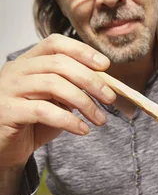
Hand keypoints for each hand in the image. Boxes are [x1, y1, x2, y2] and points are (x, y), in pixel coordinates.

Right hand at [0, 34, 116, 169]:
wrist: (5, 151)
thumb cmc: (32, 124)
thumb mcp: (56, 102)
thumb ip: (73, 89)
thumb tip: (105, 84)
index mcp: (27, 62)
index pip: (55, 44)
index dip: (82, 51)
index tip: (106, 66)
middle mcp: (16, 71)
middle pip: (59, 63)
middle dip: (90, 80)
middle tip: (110, 98)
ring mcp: (9, 89)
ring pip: (53, 84)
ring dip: (83, 102)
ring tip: (100, 119)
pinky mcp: (7, 111)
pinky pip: (43, 110)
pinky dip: (68, 120)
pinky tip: (83, 130)